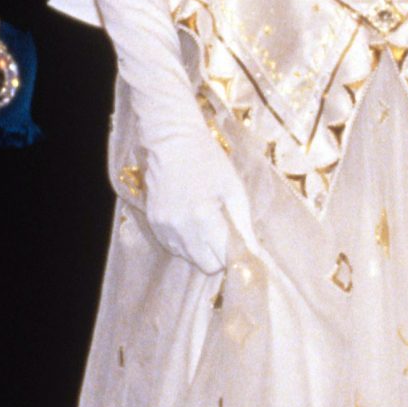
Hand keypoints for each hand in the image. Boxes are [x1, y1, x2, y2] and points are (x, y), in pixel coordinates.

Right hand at [142, 122, 258, 275]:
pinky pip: (173, 246)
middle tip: (225, 235)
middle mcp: (179, 227)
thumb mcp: (234, 189)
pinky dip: (186, 242)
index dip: (234, 256)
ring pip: (189, 258)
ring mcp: (163, 227)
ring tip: (206, 222)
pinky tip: (191, 220)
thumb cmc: (208, 161)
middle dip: (219, 256)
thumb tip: (254, 254)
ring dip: (202, 249)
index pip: (222, 260)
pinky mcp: (153, 223)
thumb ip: (244, 227)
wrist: (171, 141)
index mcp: (202, 217)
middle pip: (205, 266)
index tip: (241, 246)